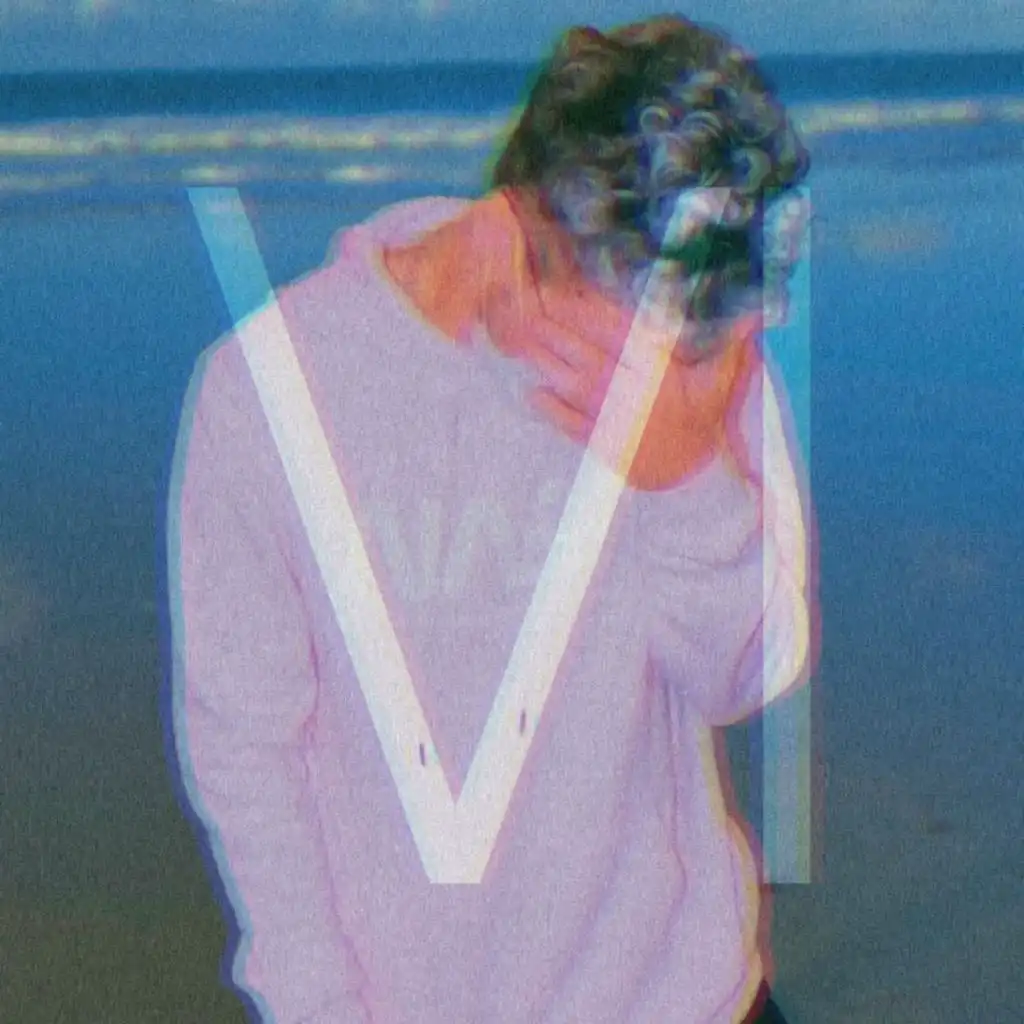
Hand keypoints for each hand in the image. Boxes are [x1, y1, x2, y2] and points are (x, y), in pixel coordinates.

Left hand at [474, 189, 761, 491]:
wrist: (694, 480)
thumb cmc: (704, 423)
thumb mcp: (722, 383)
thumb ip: (733, 346)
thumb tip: (757, 311)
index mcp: (655, 368)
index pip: (615, 328)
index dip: (587, 305)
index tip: (563, 283)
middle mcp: (629, 388)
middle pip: (582, 348)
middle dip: (551, 322)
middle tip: (523, 299)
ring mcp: (612, 417)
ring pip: (570, 380)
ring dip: (542, 358)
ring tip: (517, 336)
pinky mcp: (601, 443)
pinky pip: (570, 424)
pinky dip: (550, 411)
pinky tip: (530, 393)